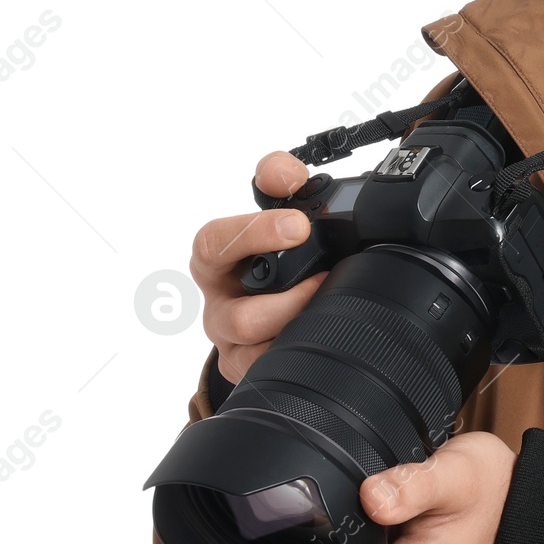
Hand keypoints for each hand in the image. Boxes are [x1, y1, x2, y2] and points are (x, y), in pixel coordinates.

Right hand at [190, 151, 323, 386]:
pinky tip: (321, 335)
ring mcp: (233, 344)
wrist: (275, 303)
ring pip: (259, 353)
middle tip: (326, 277)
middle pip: (238, 316)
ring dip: (297, 326)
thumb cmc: (274, 254)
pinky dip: (295, 354)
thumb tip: (283, 172)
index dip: (252, 233)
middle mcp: (220, 305)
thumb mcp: (276, 209)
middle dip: (287, 299)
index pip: (213, 243)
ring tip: (329, 304)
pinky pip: (266, 372)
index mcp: (217, 259)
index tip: (298, 225)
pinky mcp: (248, 370)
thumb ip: (278, 179)